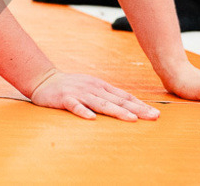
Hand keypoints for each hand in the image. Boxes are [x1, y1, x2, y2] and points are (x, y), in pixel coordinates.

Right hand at [29, 70, 160, 120]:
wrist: (44, 79)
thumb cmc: (70, 86)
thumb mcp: (91, 88)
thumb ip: (106, 96)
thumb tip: (128, 107)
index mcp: (100, 86)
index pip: (124, 96)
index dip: (140, 105)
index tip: (155, 113)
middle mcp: (92, 88)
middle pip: (117, 100)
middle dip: (136, 109)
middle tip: (152, 117)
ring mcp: (79, 93)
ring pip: (100, 103)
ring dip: (116, 111)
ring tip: (131, 118)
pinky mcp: (64, 98)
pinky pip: (75, 106)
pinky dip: (83, 112)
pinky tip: (91, 119)